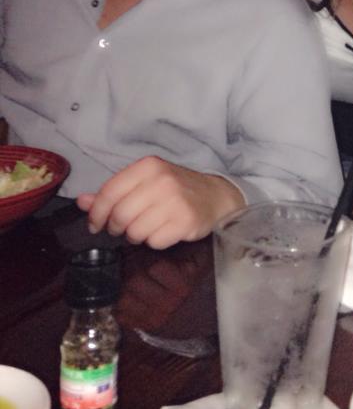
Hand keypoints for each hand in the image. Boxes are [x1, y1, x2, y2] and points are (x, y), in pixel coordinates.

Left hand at [76, 156, 245, 248]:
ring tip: (147, 227)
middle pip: (120, 215)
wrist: (215, 196)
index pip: (109, 192)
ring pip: (135, 231)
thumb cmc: (175, 189)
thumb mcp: (144, 183)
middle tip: (123, 228)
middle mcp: (162, 181)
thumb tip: (81, 201)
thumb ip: (113, 192)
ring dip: (136, 235)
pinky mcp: (185, 222)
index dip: (97, 212)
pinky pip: (154, 242)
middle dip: (116, 227)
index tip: (96, 224)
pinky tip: (163, 231)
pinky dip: (154, 241)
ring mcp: (175, 201)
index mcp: (148, 166)